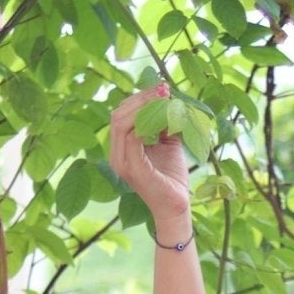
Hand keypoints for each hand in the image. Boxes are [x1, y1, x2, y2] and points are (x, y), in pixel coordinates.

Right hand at [108, 84, 190, 231]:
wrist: (177, 206)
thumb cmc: (171, 177)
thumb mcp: (168, 144)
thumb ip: (163, 124)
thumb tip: (167, 100)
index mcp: (121, 147)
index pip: (122, 114)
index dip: (140, 98)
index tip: (162, 88)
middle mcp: (117, 154)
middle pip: (119, 114)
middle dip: (142, 98)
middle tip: (164, 89)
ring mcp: (122, 163)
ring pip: (122, 122)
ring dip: (144, 106)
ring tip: (164, 98)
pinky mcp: (133, 170)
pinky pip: (133, 138)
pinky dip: (147, 123)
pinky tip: (164, 117)